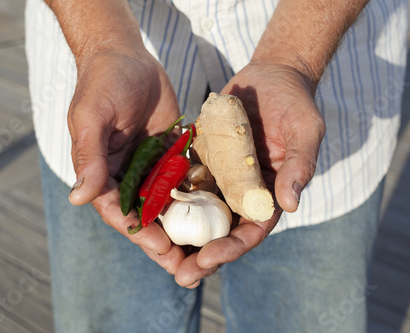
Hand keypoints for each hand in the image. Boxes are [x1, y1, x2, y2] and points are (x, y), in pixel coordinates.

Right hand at [67, 48, 188, 272]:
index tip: (162, 248)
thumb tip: (79, 198)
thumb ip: (88, 156)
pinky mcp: (170, 154)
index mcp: (102, 173)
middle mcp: (126, 175)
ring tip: (207, 252)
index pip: (118, 210)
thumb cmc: (102, 82)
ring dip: (184, 228)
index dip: (139, 231)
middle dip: (165, 242)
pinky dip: (197, 199)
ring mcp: (150, 166)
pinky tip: (218, 215)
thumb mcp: (92, 116)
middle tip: (189, 267)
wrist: (127, 56)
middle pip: (145, 216)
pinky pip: (184, 180)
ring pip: (167, 205)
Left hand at [174, 61, 325, 287]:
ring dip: (179, 235)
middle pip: (220, 232)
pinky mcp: (200, 161)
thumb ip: (299, 166)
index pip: (251, 231)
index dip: (231, 248)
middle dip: (201, 256)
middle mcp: (240, 192)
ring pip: (197, 214)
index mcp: (267, 194)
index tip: (208, 259)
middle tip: (180, 275)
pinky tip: (146, 211)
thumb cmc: (293, 103)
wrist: (268, 77)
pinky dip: (167, 199)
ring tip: (156, 252)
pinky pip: (181, 183)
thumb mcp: (304, 131)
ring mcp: (218, 178)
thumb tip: (289, 205)